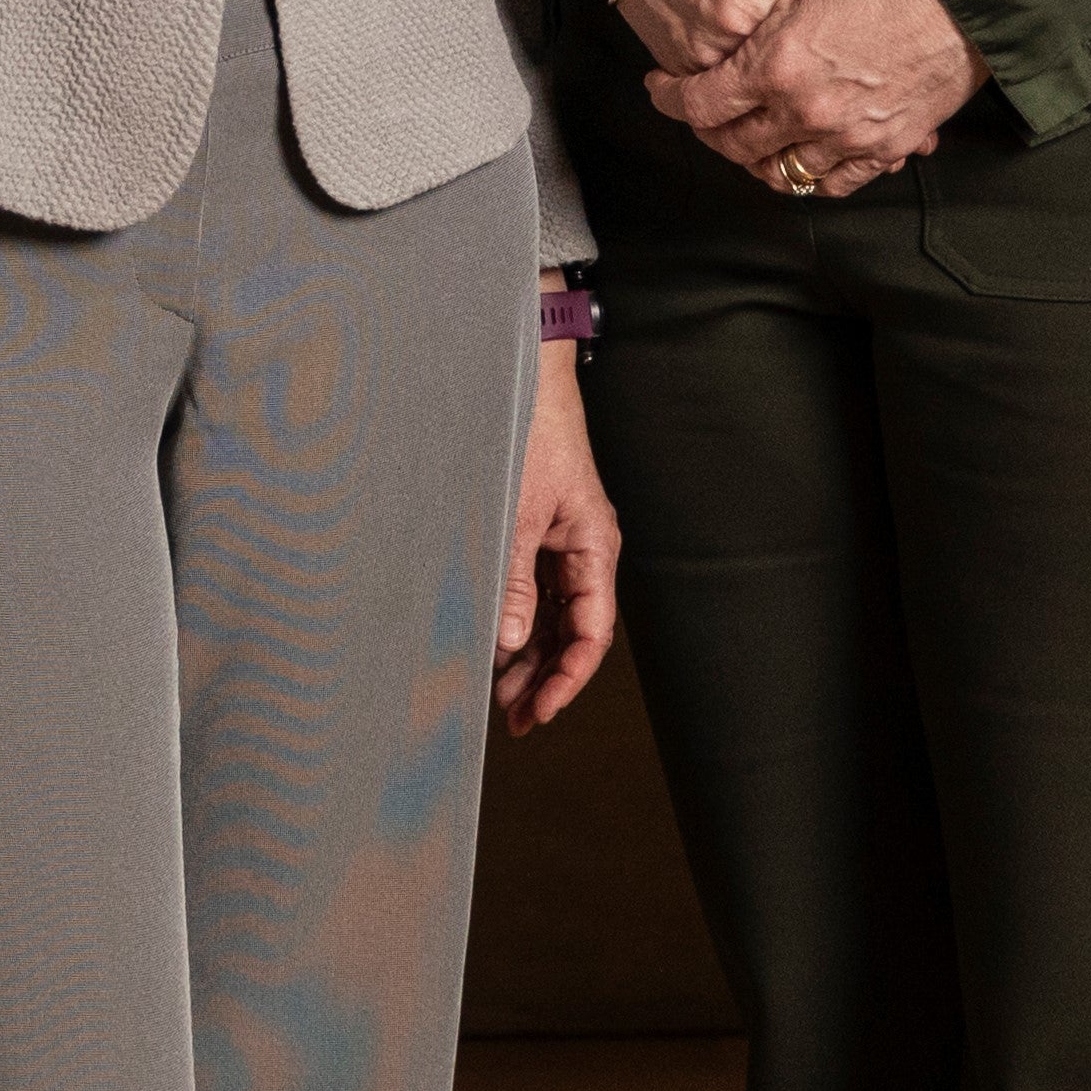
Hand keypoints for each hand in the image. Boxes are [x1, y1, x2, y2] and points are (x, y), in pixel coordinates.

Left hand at [494, 337, 618, 731]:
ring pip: (551, 613)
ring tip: (499, 692)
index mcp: (595, 547)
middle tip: (512, 717)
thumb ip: (513, 578)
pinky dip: (516, 614)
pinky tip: (495, 640)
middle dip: (544, 675)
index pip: (591, 634)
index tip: (538, 710)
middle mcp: (584, 549)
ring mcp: (561, 540)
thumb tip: (509, 641)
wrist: (519, 373)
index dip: (566, 679)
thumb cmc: (528, 431)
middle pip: (572, 630)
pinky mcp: (538, 527)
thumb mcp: (516, 511)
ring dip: (528, 651)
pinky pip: (534, 586)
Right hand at [563, 0, 810, 77]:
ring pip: (747, 82)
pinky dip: (731, 69)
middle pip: (779, 68)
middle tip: (803, 30)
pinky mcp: (670, 59)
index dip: (822, 26)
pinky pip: (715, 81)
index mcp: (748, 5)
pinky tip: (740, 42)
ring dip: (763, 67)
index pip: (809, 39)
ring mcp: (689, 56)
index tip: (825, 14)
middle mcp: (717, 41)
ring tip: (770, 34)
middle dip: (795, 52)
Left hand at [652, 0, 983, 195]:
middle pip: (736, 144)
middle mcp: (806, 111)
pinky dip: (811, 176)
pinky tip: (799, 156)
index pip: (702, 102)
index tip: (661, 89)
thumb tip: (743, 4)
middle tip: (701, 112)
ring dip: (757, 158)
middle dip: (708, 130)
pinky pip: (837, 183)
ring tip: (748, 136)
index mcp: (775, 64)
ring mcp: (851, 136)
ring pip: (783, 172)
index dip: (671, 99)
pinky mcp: (890, 146)